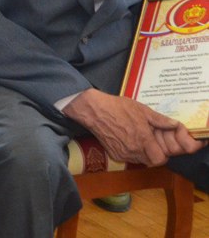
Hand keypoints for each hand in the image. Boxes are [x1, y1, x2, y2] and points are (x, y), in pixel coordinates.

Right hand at [64, 89, 202, 165]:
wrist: (94, 111)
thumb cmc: (117, 107)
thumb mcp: (142, 110)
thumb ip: (160, 120)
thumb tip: (175, 125)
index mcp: (143, 139)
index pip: (160, 160)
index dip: (163, 154)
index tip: (161, 146)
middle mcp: (133, 150)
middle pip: (151, 162)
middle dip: (154, 153)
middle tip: (151, 142)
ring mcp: (123, 154)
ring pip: (140, 160)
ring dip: (143, 153)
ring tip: (139, 139)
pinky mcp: (114, 155)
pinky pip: (129, 158)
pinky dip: (132, 152)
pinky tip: (128, 140)